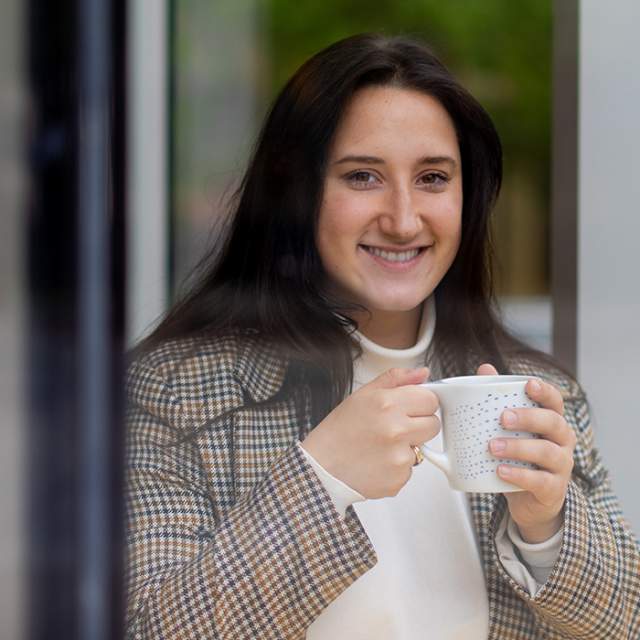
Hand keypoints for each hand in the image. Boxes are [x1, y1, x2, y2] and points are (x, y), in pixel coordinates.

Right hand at [301, 367, 439, 498]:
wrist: (321, 468)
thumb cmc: (339, 431)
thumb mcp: (362, 395)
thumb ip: (396, 379)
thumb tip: (422, 373)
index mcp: (388, 403)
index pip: (430, 400)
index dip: (420, 404)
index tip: (409, 409)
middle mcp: (396, 430)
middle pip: (433, 425)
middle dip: (419, 425)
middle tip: (394, 428)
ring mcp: (399, 457)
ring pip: (422, 448)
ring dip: (407, 447)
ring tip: (380, 446)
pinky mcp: (399, 479)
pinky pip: (410, 469)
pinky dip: (397, 466)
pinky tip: (377, 462)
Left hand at [477, 363, 576, 542]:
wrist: (527, 501)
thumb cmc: (518, 457)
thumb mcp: (509, 429)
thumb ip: (498, 399)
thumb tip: (484, 368)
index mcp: (551, 421)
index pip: (555, 401)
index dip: (545, 391)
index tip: (528, 384)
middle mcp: (562, 440)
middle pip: (553, 423)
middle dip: (528, 417)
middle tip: (502, 418)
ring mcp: (561, 465)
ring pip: (547, 452)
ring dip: (519, 447)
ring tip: (493, 447)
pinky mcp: (553, 489)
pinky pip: (540, 481)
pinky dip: (520, 475)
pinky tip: (500, 471)